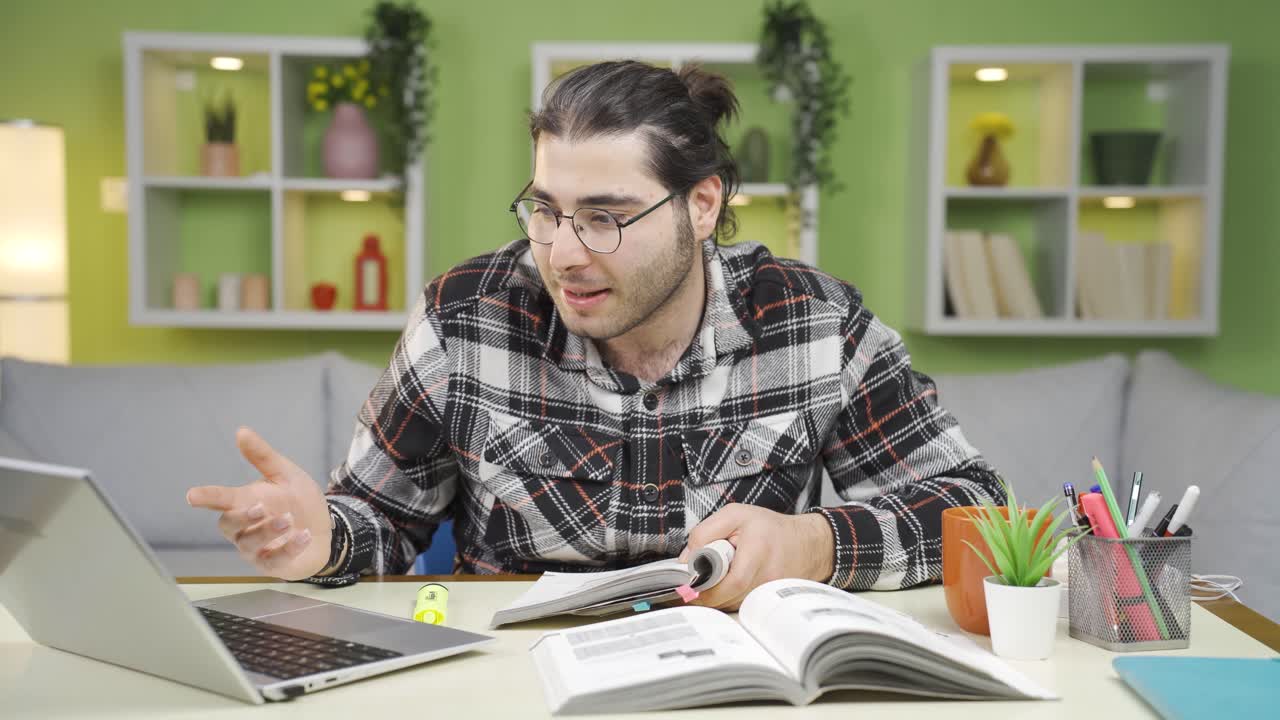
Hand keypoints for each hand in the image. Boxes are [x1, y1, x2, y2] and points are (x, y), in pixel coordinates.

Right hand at [186, 427, 332, 580]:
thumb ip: (263, 456)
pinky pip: (274, 560)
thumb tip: (241, 431)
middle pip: (228, 526)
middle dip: (242, 517)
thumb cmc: (297, 500)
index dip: (207, 497)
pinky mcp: (273, 565)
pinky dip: (289, 548)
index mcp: (243, 502)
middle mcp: (244, 528)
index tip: (192, 495)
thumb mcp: (284, 474)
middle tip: (261, 507)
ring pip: (250, 544)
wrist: (323, 527)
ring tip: (289, 519)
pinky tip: (304, 535)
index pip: (220, 500)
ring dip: (268, 531)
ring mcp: (256, 549)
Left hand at [678, 503, 834, 610]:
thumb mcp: (734, 515)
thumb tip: (686, 559)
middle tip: (694, 582)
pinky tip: (727, 583)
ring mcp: (769, 594)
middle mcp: (766, 577)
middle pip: (726, 599)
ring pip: (731, 605)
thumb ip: (705, 532)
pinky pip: (740, 606)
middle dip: (706, 593)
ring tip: (715, 577)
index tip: (689, 583)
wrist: (807, 544)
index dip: (706, 588)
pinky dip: (728, 598)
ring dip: (716, 596)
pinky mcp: (768, 603)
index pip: (729, 583)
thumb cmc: (769, 528)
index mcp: (757, 552)